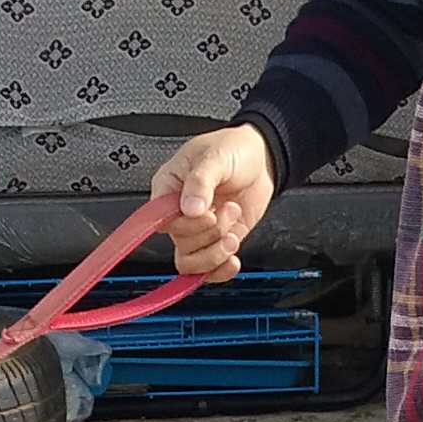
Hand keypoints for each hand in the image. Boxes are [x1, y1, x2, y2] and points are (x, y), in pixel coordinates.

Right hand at [149, 124, 276, 283]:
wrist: (262, 159)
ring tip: (233, 230)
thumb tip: (190, 209)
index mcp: (168, 189)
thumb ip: (200, 182)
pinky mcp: (216, 242)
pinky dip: (221, 272)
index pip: (161, 221)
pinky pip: (208, 270)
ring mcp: (198, 231)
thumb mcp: (215, 158)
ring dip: (216, 253)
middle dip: (210, 232)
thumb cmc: (233, 150)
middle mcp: (179, 214)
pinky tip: (232, 260)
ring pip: (191, 262)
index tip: (207, 213)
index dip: (184, 224)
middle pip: (180, 243)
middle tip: (229, 209)